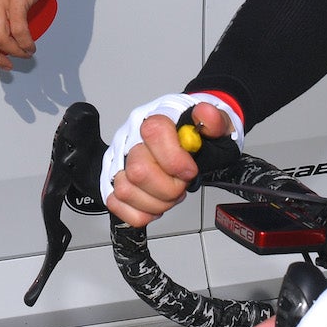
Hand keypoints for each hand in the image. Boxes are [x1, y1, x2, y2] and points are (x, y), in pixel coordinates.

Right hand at [101, 93, 243, 226]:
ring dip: (156, 202)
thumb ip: (214, 119)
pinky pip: (117, 205)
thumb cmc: (193, 137)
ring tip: (169, 193)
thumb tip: (205, 114)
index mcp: (153, 119)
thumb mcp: (214, 125)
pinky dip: (141, 212)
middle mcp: (130, 139)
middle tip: (181, 184)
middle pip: (138, 171)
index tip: (190, 170)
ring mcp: (119, 162)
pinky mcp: (112, 183)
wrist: (184, 144)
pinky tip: (155, 201)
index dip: (175, 159)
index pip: (154, 133)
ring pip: (126, 191)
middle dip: (168, 188)